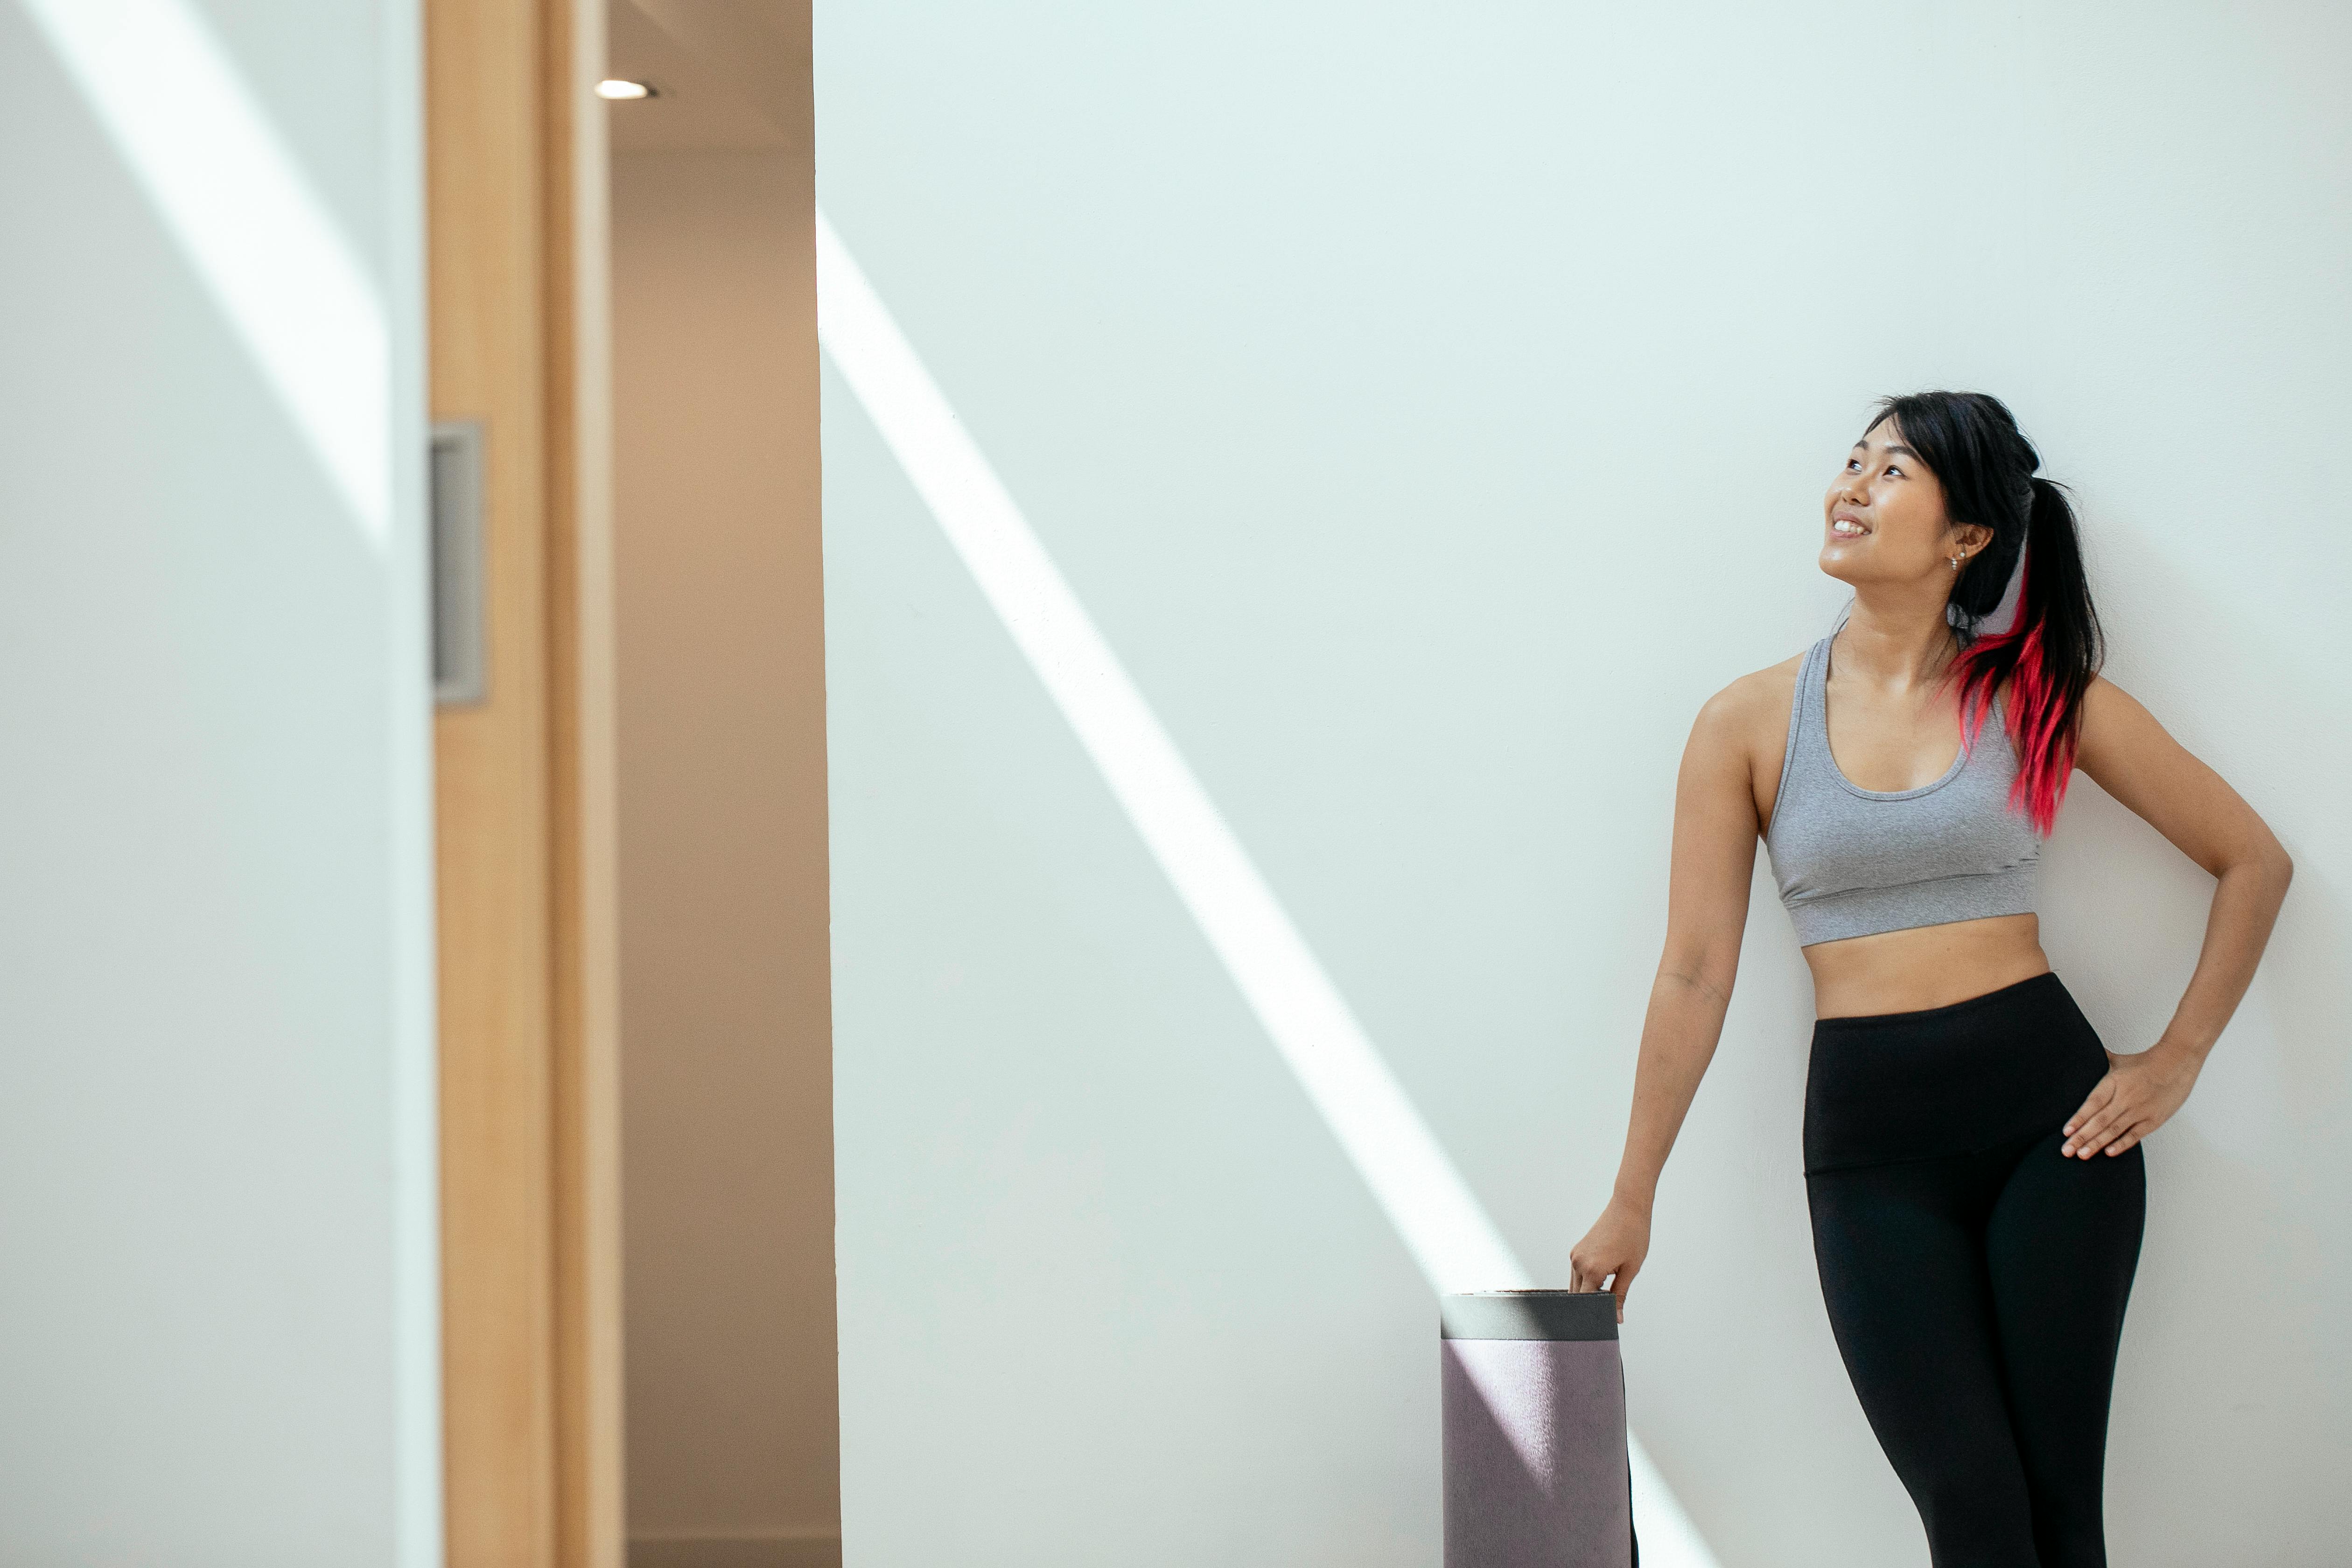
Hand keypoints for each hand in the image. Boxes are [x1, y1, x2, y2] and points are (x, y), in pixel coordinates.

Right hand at [1569, 1199, 1651, 1322]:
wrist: (1628, 1207)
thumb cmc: (1633, 1235)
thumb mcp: (1630, 1269)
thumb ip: (1620, 1295)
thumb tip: (1616, 1317)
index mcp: (1591, 1269)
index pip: (1586, 1302)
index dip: (1595, 1314)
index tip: (1606, 1322)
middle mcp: (1578, 1262)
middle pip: (1577, 1296)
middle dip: (1590, 1306)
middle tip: (1607, 1313)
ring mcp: (1575, 1255)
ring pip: (1576, 1285)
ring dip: (1588, 1293)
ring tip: (1607, 1297)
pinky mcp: (1577, 1250)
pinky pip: (1577, 1273)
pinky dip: (1587, 1281)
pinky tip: (1602, 1283)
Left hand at [2061, 1043, 2201, 1158]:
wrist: (2177, 1062)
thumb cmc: (2145, 1062)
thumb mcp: (2118, 1060)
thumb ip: (2098, 1060)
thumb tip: (2081, 1050)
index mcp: (2114, 1082)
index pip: (2092, 1104)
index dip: (2078, 1118)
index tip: (2066, 1131)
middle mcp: (2125, 1098)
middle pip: (2099, 1120)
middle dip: (2081, 1137)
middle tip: (2066, 1151)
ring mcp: (2140, 1110)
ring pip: (2114, 1130)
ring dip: (2097, 1144)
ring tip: (2082, 1155)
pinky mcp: (2154, 1119)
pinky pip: (2135, 1134)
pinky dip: (2122, 1144)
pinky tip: (2109, 1153)